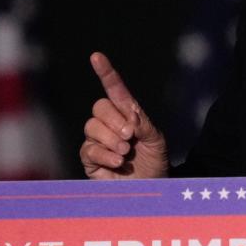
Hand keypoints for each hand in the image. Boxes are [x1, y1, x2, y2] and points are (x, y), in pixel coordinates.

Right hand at [79, 52, 169, 179]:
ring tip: (125, 151)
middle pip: (99, 108)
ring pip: (91, 127)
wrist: (152, 189)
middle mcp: (109, 125)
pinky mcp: (90, 160)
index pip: (114, 90)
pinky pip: (88, 149)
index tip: (97, 56)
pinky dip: (105, 154)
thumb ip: (144, 125)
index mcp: (127, 114)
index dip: (105, 73)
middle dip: (115, 120)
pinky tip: (119, 162)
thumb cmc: (155, 162)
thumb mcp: (157, 141)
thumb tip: (129, 117)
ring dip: (110, 138)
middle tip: (130, 136)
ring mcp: (98, 142)